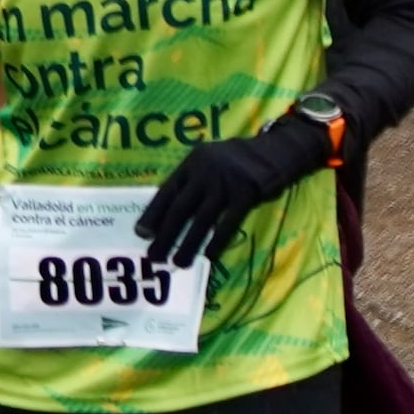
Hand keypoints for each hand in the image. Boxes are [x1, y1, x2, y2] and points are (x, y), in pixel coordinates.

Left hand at [136, 121, 324, 271]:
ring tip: (178, 263)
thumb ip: (189, 181)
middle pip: (179, 208)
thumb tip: (168, 211)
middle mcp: (203, 174)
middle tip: (153, 256)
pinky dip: (217, 240)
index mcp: (190, 164)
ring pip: (202, 219)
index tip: (140, 233)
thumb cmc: (234, 160)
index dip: (152, 213)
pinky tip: (209, 256)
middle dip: (165, 234)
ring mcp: (225, 184)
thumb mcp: (206, 161)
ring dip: (188, 243)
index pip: (165, 192)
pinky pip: (228, 223)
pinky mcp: (246, 195)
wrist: (272, 150)